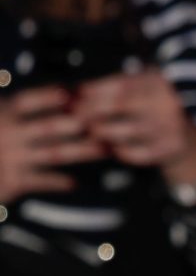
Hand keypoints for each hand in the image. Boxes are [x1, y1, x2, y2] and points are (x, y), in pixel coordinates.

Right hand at [0, 88, 104, 202]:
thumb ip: (16, 109)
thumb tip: (57, 94)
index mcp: (2, 113)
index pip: (26, 101)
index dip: (47, 96)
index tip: (70, 92)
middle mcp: (8, 134)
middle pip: (47, 127)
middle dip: (74, 124)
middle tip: (99, 122)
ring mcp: (12, 158)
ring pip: (53, 153)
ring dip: (81, 151)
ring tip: (104, 149)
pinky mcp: (12, 181)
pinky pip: (40, 181)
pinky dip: (56, 182)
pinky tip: (74, 182)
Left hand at [70, 71, 195, 185]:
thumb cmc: (161, 107)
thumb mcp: (147, 87)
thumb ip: (119, 87)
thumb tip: (79, 92)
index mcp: (159, 82)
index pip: (120, 84)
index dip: (95, 90)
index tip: (75, 94)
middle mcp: (167, 103)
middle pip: (119, 105)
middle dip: (93, 110)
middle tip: (75, 115)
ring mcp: (170, 127)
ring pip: (126, 130)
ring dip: (103, 132)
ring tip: (90, 131)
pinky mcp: (171, 149)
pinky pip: (138, 153)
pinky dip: (121, 152)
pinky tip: (111, 148)